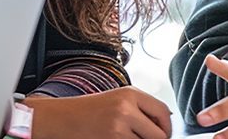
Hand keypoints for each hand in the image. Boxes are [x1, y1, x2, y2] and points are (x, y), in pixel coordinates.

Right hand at [26, 86, 171, 138]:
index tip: (163, 134)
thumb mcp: (118, 99)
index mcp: (130, 94)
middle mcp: (126, 109)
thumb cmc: (89, 110)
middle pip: (159, 134)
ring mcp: (117, 128)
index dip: (166, 127)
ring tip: (126, 137)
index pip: (163, 112)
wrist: (60, 119)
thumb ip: (141, 108)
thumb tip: (165, 123)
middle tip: (143, 138)